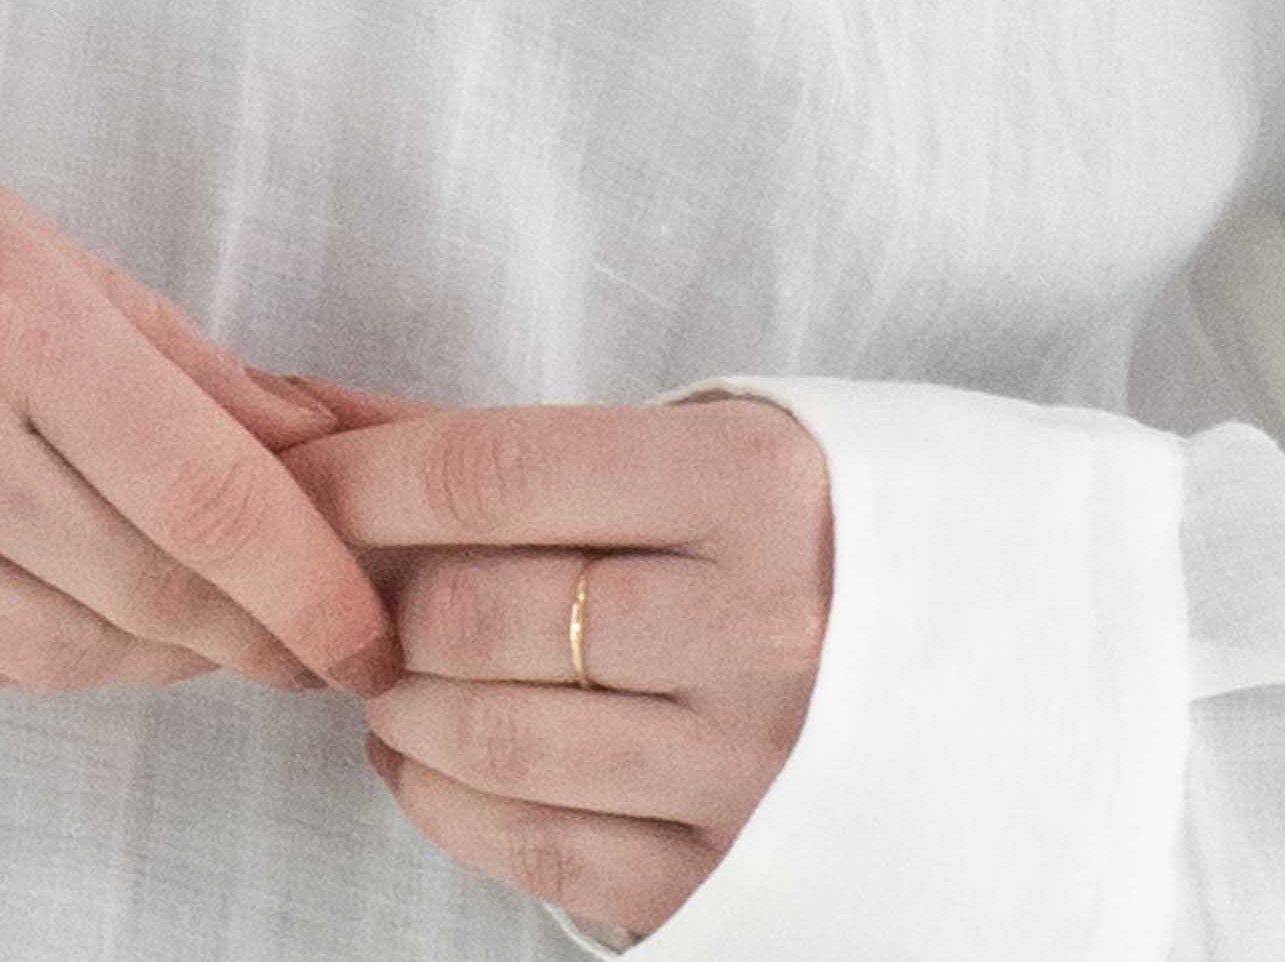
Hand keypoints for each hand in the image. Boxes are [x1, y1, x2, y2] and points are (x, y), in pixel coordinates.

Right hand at [0, 124, 404, 702]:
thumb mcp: (66, 265)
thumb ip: (206, 376)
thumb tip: (333, 455)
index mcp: (14, 332)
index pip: (206, 496)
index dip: (306, 581)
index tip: (366, 628)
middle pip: (153, 594)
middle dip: (262, 630)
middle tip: (322, 634)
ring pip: (75, 656)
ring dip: (174, 652)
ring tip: (223, 619)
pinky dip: (67, 651)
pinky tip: (100, 609)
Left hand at [278, 385, 833, 942]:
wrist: (985, 671)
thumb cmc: (797, 533)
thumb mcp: (694, 446)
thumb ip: (510, 444)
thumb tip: (312, 411)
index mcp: (749, 484)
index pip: (497, 470)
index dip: (367, 478)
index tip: (299, 482)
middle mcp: (757, 619)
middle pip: (479, 608)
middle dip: (385, 602)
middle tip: (367, 595)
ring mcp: (748, 757)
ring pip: (493, 735)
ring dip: (402, 706)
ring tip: (395, 676)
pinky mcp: (731, 872)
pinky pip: (538, 847)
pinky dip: (444, 804)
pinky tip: (424, 761)